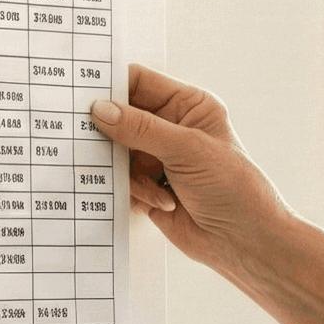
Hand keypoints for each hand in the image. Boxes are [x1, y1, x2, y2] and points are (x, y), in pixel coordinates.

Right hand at [87, 62, 291, 275]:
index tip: (79, 91)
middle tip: (86, 137)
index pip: (139, 82)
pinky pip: (120, 180)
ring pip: (115, 151)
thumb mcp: (188, 149)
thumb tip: (99, 110)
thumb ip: (141, 128)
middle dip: (108, 131)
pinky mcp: (149, 187)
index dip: (110, 84)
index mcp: (188, 106)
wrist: (244, 241)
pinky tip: (163, 203)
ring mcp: (158, 158)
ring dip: (128, 170)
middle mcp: (172, 128)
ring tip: (154, 185)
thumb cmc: (232, 187)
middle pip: (120, 116)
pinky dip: (134, 191)